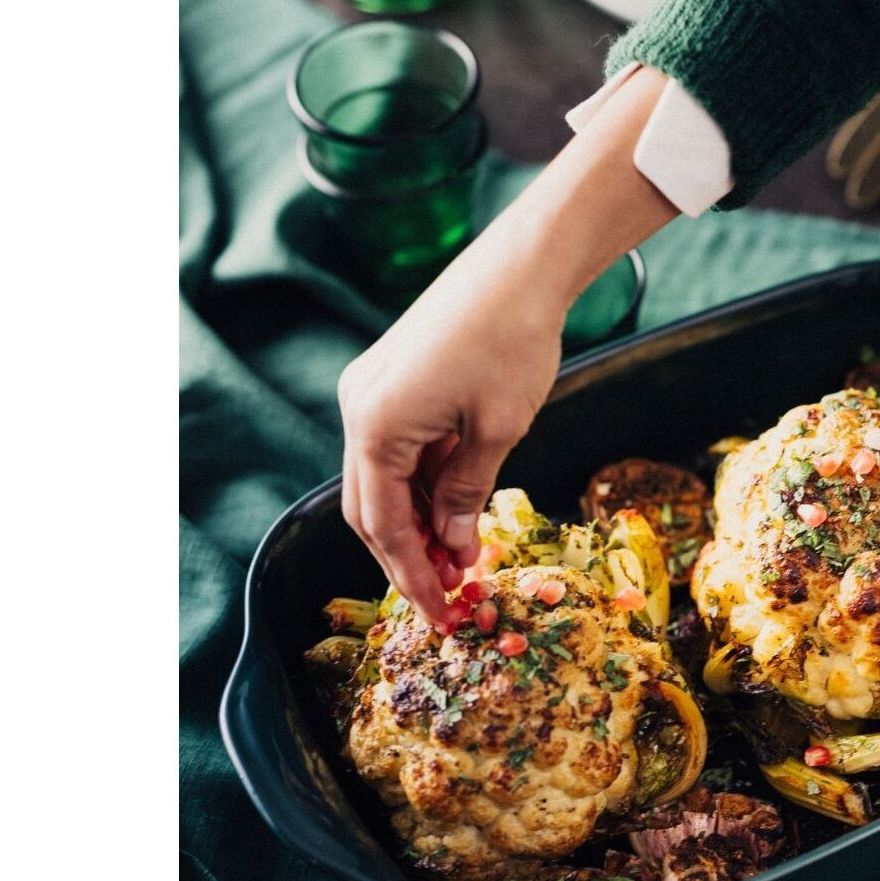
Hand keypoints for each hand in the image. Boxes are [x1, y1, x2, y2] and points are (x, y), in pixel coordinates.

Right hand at [338, 68, 679, 625]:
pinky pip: (396, 446)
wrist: (521, 267)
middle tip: (450, 594)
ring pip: (383, 478)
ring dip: (418, 520)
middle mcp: (358, 408)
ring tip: (462, 558)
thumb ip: (469, 493)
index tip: (443, 613)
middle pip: (370, 507)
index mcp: (375, 427)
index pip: (384, 525)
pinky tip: (456, 510)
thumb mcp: (498, 430)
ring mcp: (370, 390)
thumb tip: (456, 548)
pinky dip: (423, 483)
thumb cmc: (515, 342)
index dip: (412, 576)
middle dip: (408, 556)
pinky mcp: (390, 378)